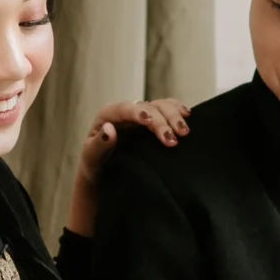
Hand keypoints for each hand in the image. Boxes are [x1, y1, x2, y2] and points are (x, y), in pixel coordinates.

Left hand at [66, 96, 190, 235]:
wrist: (104, 174)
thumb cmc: (95, 165)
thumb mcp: (91, 158)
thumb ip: (98, 144)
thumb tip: (109, 129)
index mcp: (108, 115)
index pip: (125, 109)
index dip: (139, 113)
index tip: (150, 121)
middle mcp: (126, 111)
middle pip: (148, 107)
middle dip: (162, 121)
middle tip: (174, 140)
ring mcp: (141, 115)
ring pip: (161, 105)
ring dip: (174, 116)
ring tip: (184, 132)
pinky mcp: (153, 121)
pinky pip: (167, 109)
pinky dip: (178, 111)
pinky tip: (187, 116)